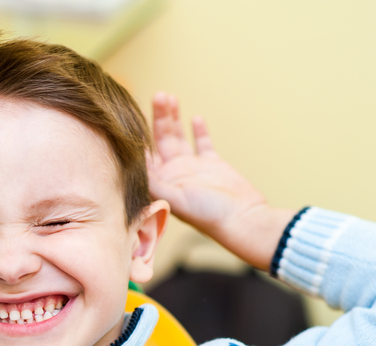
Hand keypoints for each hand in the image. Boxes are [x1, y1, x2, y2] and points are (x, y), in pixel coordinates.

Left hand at [147, 92, 292, 269]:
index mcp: (161, 183)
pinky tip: (194, 117)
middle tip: (158, 95)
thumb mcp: (175, 198)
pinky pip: (202, 143)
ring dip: (173, 118)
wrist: (242, 219)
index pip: (144, 155)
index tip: (133, 113)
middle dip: (158, 118)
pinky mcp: (212, 164)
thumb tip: (136, 164)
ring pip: (178, 137)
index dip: (138, 135)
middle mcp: (173, 174)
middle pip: (160, 140)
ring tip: (169, 97)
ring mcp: (192, 168)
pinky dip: (198, 130)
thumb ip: (155, 182)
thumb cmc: (208, 215)